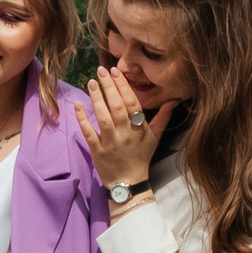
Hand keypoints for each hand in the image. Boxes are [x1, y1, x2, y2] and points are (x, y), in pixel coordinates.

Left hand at [75, 65, 173, 188]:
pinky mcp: (97, 150)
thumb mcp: (155, 137)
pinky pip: (89, 132)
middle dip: (109, 87)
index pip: (132, 103)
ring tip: (91, 83)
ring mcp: (111, 142)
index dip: (124, 87)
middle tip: (101, 71)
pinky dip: (83, 119)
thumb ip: (162, 117)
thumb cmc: (141, 156)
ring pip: (103, 117)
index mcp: (139, 128)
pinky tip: (77, 104)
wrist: (128, 181)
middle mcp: (126, 134)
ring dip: (97, 99)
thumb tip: (173, 100)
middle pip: (117, 107)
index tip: (116, 71)